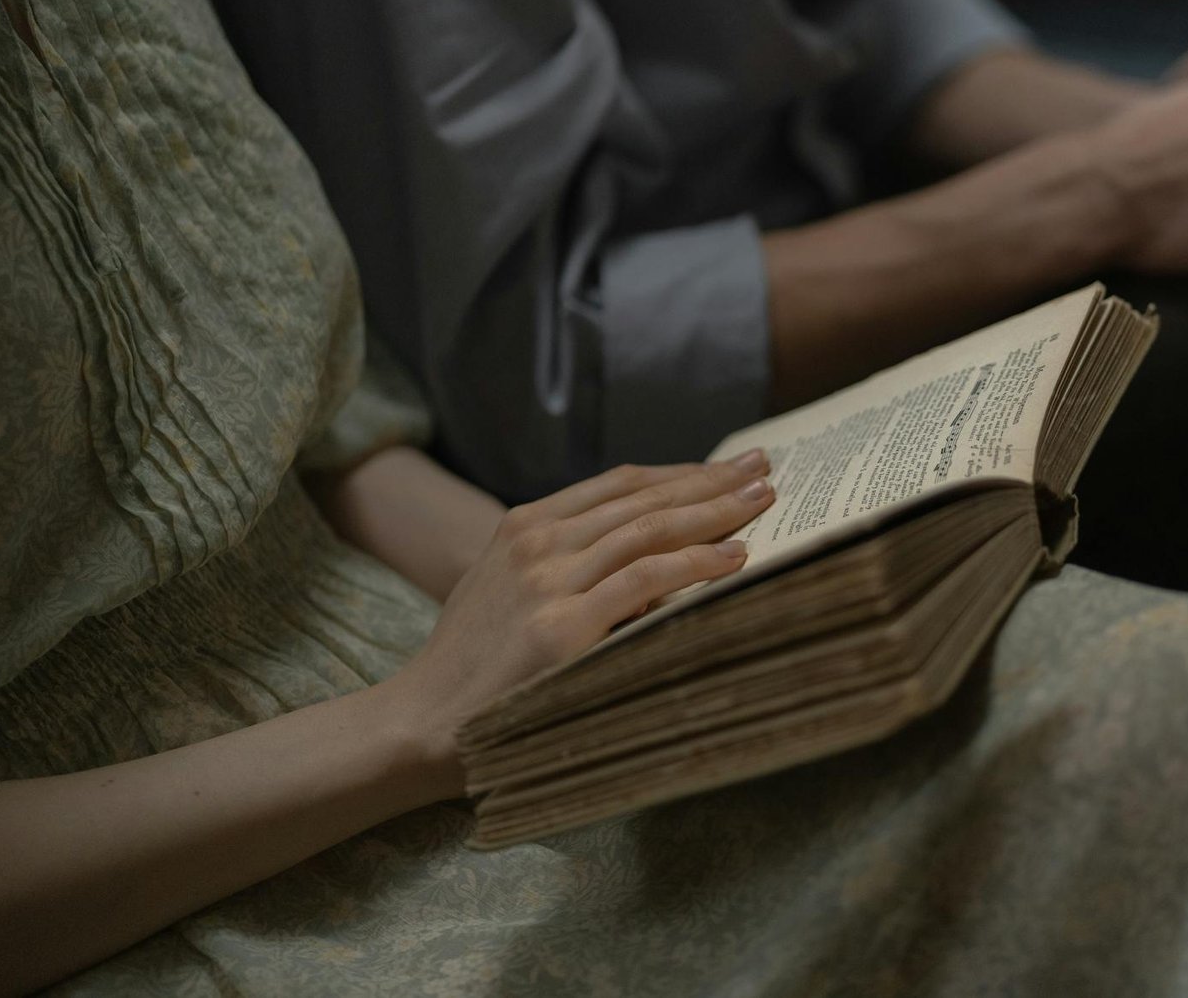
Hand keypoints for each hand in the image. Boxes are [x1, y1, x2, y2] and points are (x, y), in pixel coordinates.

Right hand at [380, 452, 774, 792]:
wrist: (424, 721)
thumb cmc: (476, 667)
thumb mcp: (511, 591)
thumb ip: (567, 565)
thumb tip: (651, 555)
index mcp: (524, 525)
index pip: (621, 484)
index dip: (680, 471)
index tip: (726, 466)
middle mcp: (537, 542)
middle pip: (644, 498)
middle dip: (711, 480)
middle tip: (763, 466)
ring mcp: (547, 581)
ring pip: (651, 529)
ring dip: (716, 511)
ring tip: (763, 502)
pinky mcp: (561, 625)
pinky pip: (646, 580)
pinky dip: (696, 563)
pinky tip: (734, 557)